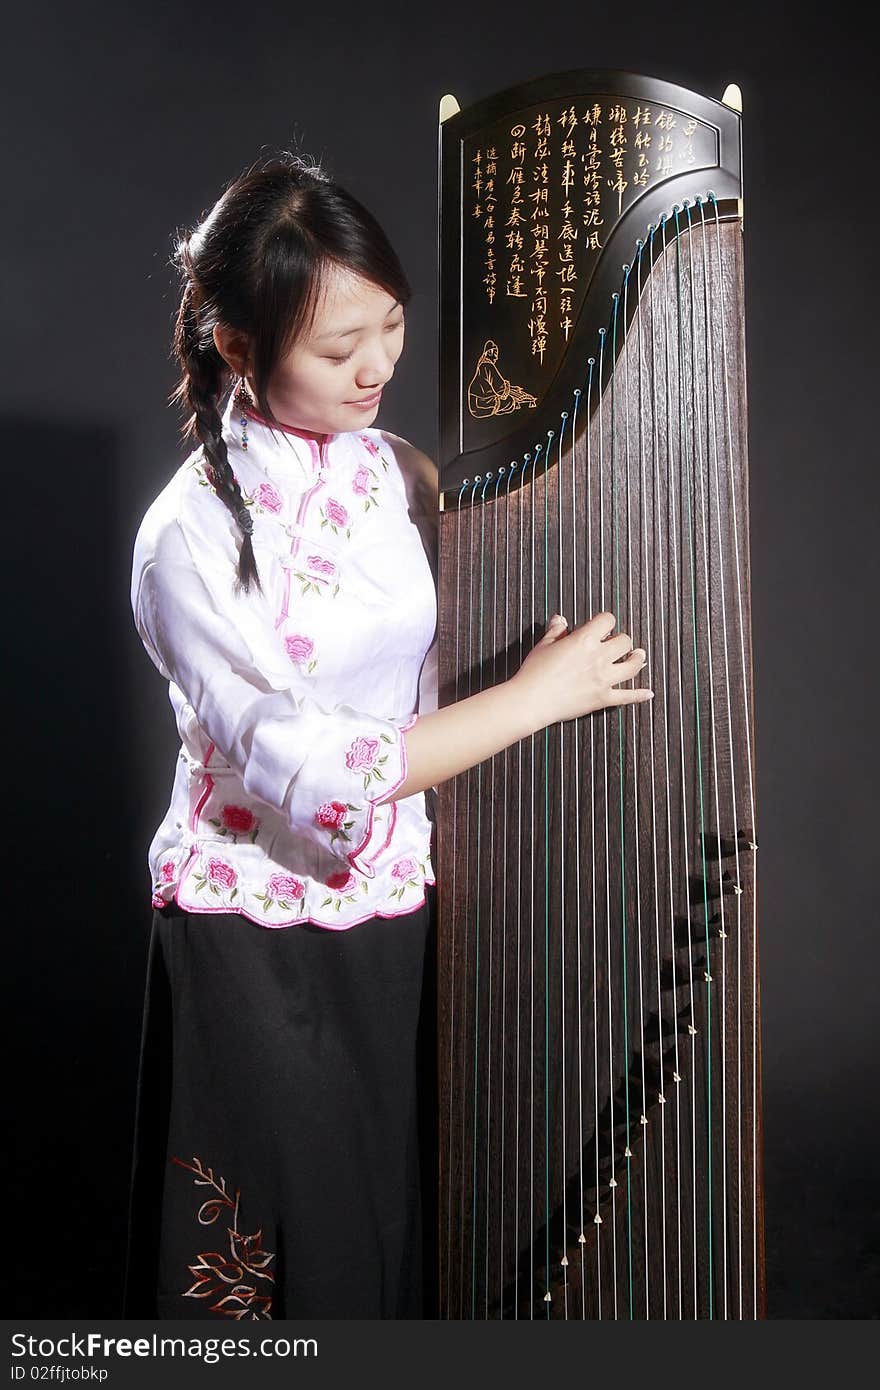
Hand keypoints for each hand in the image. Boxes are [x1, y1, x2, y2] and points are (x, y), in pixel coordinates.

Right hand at [510, 611, 652, 731]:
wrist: (531, 700)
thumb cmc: (534, 674)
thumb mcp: (543, 645)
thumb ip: (556, 631)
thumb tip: (560, 619)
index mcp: (584, 641)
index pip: (607, 620)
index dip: (607, 621)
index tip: (604, 625)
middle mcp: (598, 658)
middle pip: (625, 641)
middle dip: (622, 640)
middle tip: (619, 643)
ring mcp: (603, 679)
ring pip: (633, 666)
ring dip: (638, 659)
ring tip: (638, 656)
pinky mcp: (603, 698)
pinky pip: (627, 696)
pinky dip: (639, 695)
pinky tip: (647, 693)